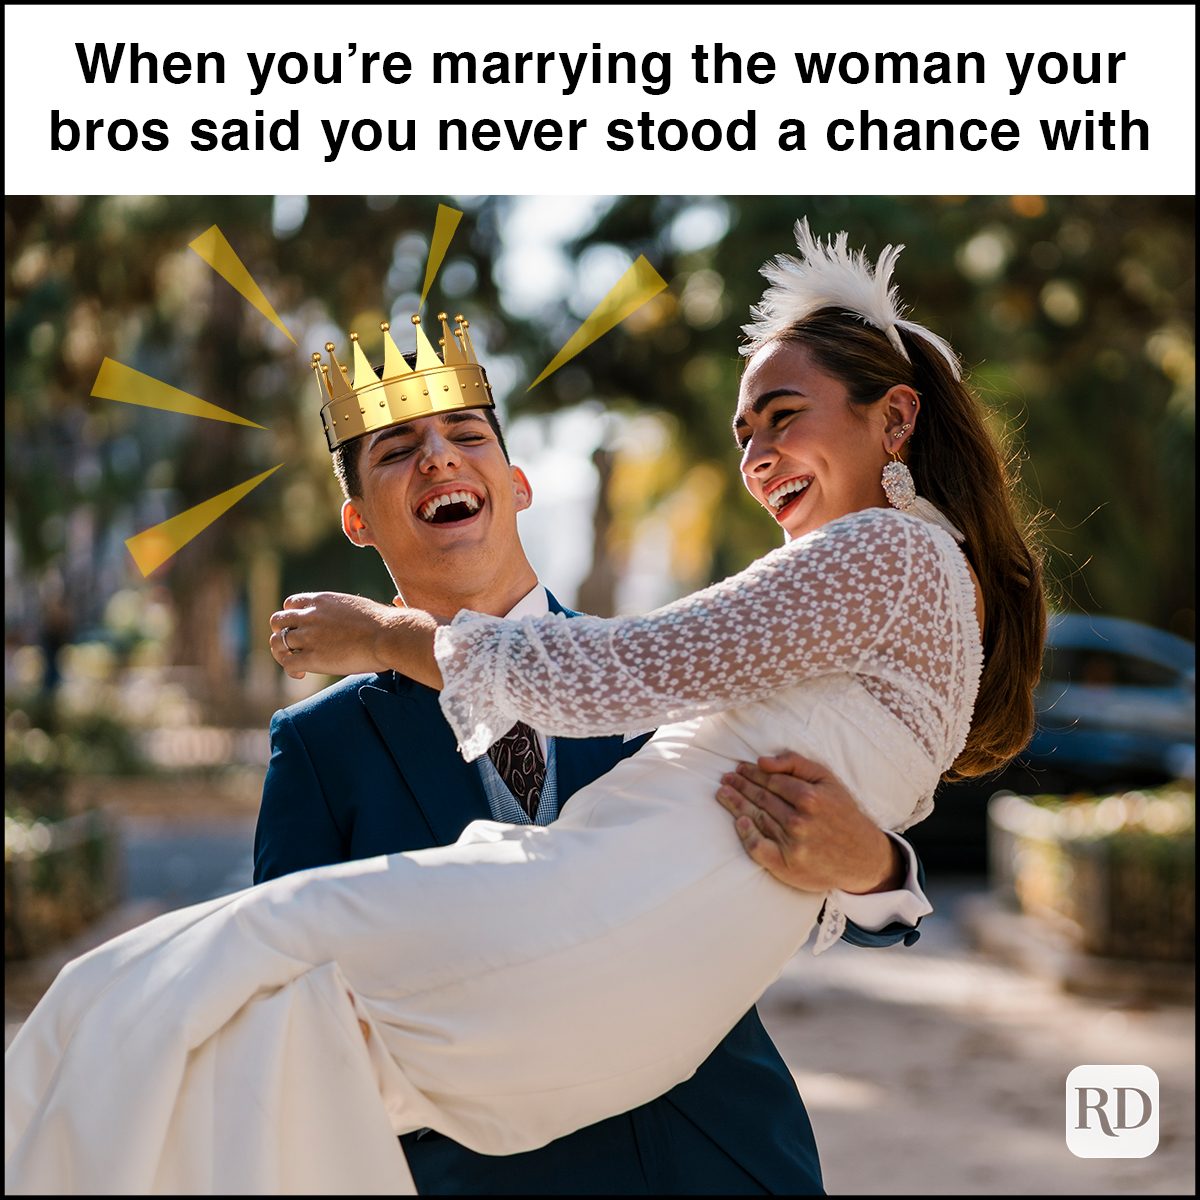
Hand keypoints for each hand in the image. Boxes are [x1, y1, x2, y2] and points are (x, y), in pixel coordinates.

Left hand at [268, 592, 439, 684]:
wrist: (389, 635)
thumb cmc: (384, 624)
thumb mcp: (358, 608)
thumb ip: (343, 612)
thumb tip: (353, 619)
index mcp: (321, 600)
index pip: (290, 604)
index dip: (291, 618)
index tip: (300, 629)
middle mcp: (310, 615)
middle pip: (277, 622)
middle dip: (282, 634)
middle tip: (293, 647)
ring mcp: (309, 636)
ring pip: (278, 643)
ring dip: (282, 653)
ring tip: (293, 662)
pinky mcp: (313, 658)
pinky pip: (288, 664)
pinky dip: (290, 671)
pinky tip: (301, 675)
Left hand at [716, 751, 904, 894]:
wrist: (861, 857)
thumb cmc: (842, 813)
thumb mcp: (827, 780)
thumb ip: (796, 764)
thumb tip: (762, 761)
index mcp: (810, 797)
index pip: (771, 780)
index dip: (752, 773)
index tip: (740, 768)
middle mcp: (800, 821)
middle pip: (760, 798)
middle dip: (740, 785)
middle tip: (726, 779)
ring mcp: (792, 845)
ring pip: (756, 818)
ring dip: (736, 804)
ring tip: (723, 793)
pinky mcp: (787, 866)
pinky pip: (758, 847)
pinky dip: (746, 834)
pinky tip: (739, 821)